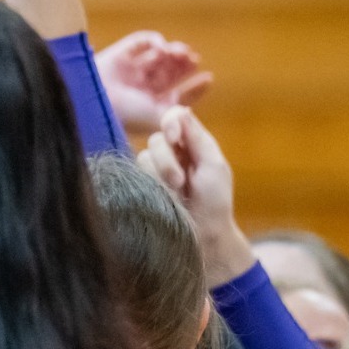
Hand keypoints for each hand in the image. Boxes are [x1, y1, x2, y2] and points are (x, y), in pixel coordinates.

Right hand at [96, 31, 213, 137]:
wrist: (95, 101)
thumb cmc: (127, 115)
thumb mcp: (158, 119)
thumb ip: (177, 118)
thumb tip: (191, 114)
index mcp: (150, 105)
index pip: (177, 94)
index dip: (194, 87)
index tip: (208, 78)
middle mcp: (141, 87)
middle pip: (170, 72)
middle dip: (184, 66)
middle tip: (194, 60)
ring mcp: (131, 70)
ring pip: (158, 56)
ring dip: (173, 52)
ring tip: (180, 53)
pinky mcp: (121, 54)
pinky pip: (142, 41)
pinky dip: (154, 41)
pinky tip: (162, 48)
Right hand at [139, 106, 252, 284]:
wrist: (203, 239)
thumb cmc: (215, 203)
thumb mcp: (214, 167)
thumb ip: (198, 139)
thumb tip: (180, 110)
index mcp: (192, 145)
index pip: (174, 118)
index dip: (171, 124)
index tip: (175, 138)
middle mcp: (172, 154)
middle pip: (156, 139)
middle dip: (167, 159)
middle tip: (180, 182)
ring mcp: (154, 171)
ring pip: (143, 157)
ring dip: (158, 175)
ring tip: (173, 195)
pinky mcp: (141, 185)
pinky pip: (134, 174)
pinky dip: (146, 184)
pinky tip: (158, 198)